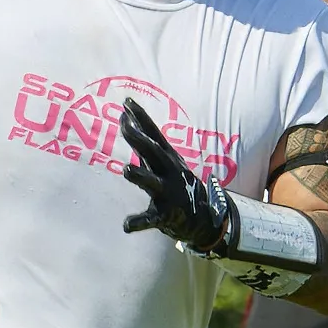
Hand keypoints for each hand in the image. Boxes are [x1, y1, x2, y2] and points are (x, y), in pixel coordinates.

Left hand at [118, 98, 230, 250]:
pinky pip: (151, 219)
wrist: (203, 217)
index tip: (126, 102)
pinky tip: (126, 225)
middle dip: (139, 138)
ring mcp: (168, 193)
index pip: (153, 133)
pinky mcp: (166, 215)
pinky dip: (139, 222)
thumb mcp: (165, 160)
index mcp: (168, 158)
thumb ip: (146, 142)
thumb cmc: (176, 183)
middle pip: (153, 152)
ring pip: (152, 183)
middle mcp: (169, 172)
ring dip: (140, 176)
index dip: (141, 118)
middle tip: (124, 125)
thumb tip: (126, 118)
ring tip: (126, 170)